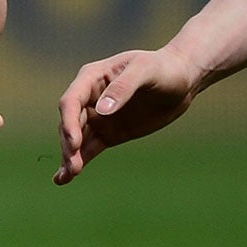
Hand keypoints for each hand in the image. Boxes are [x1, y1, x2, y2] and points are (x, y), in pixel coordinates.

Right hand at [55, 46, 197, 183]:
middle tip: (73, 166)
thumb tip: (101, 111)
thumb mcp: (145, 71)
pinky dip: (78, 162)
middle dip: (69, 144)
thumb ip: (123, 88)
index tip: (74, 142)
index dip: (68, 122)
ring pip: (77, 139)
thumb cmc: (163, 68)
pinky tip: (65, 178)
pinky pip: (89, 149)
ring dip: (69, 157)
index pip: (71, 101)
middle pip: (70, 123)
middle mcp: (89, 99)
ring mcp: (97, 118)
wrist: (181, 80)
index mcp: (92, 78)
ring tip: (68, 176)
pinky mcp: (109, 134)